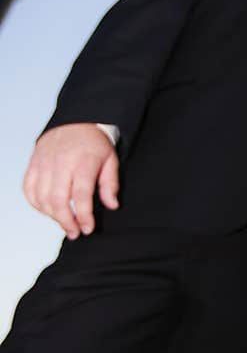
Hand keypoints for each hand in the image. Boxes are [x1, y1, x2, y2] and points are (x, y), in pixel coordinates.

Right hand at [23, 124, 119, 238]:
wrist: (76, 120)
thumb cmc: (94, 143)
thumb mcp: (111, 160)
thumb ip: (110, 184)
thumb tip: (112, 205)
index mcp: (83, 162)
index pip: (81, 195)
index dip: (83, 216)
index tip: (87, 228)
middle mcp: (61, 163)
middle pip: (58, 200)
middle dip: (66, 221)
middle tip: (75, 232)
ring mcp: (44, 163)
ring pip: (41, 197)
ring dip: (51, 216)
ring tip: (64, 222)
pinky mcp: (34, 163)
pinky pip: (29, 189)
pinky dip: (36, 204)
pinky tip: (48, 210)